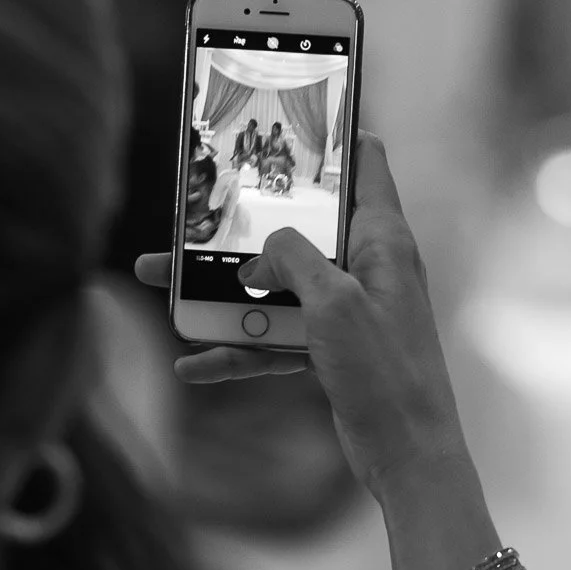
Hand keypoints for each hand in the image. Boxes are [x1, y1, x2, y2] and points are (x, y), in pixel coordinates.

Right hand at [134, 131, 467, 498]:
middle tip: (189, 209)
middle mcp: (368, 267)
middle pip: (296, 228)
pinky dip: (238, 347)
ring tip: (161, 284)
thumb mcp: (334, 303)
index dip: (334, 132)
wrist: (409, 457)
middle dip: (240, 224)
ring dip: (221, 290)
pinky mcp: (332, 350)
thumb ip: (292, 260)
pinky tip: (193, 362)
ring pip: (275, 286)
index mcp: (383, 239)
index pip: (365, 162)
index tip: (292, 112)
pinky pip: (275, 338)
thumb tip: (259, 254)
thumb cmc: (387, 374)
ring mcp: (348, 310)